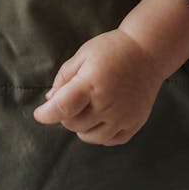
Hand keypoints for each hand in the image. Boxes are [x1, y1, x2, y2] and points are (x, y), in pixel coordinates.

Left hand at [32, 29, 163, 145]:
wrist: (148, 52)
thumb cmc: (112, 49)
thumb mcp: (84, 54)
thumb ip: (64, 77)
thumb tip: (50, 100)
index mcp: (91, 83)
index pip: (62, 108)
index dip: (46, 114)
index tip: (39, 114)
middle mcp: (107, 104)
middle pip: (73, 124)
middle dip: (66, 114)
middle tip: (72, 99)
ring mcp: (122, 116)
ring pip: (90, 137)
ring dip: (81, 126)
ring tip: (87, 108)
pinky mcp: (134, 123)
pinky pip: (110, 140)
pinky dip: (100, 133)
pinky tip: (101, 117)